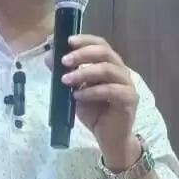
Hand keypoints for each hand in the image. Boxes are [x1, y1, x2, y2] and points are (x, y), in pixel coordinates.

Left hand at [57, 33, 139, 163]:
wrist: (109, 138)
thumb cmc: (95, 113)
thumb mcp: (75, 91)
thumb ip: (66, 74)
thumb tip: (49, 58)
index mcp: (109, 65)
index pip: (101, 44)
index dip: (85, 40)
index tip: (67, 41)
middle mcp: (121, 71)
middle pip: (105, 52)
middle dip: (82, 54)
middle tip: (64, 61)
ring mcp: (127, 85)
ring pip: (108, 69)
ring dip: (84, 72)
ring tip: (66, 80)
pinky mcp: (129, 99)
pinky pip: (111, 90)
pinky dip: (92, 91)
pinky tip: (78, 96)